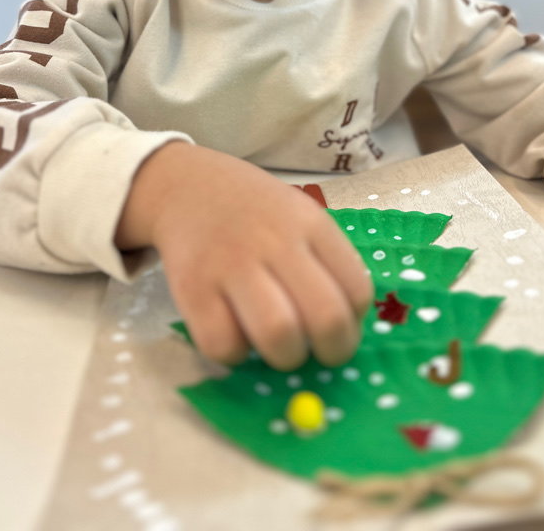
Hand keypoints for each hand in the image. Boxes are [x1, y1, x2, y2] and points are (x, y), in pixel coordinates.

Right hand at [115, 142, 372, 369]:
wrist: (186, 186)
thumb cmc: (254, 212)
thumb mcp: (300, 216)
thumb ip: (325, 263)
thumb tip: (345, 329)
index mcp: (310, 224)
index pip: (357, 291)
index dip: (354, 325)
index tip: (339, 329)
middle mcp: (275, 241)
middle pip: (326, 318)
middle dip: (332, 352)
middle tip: (317, 352)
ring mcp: (232, 264)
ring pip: (278, 335)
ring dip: (285, 357)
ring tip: (278, 347)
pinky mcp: (192, 288)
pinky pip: (224, 345)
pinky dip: (235, 355)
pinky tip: (236, 336)